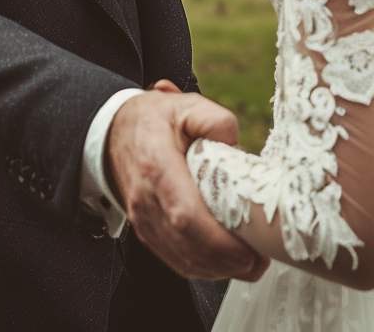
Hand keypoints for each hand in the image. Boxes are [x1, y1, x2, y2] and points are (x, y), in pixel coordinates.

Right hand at [107, 83, 268, 282]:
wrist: (114, 132)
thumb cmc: (153, 120)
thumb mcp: (187, 105)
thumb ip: (217, 122)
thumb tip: (238, 152)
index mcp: (156, 164)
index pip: (184, 213)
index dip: (217, 239)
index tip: (248, 247)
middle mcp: (146, 198)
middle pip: (186, 244)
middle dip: (226, 260)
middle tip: (259, 259)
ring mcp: (143, 219)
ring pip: (181, 259)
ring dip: (218, 268)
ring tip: (250, 262)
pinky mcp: (147, 232)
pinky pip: (175, 260)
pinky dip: (203, 268)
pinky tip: (226, 262)